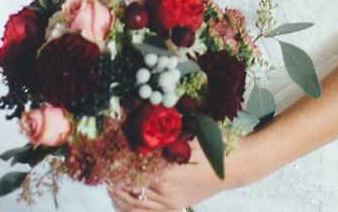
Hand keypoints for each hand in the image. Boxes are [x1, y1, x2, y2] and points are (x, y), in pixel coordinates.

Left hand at [107, 139, 230, 210]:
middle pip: (130, 189)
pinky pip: (147, 211)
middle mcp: (165, 192)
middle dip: (114, 181)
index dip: (116, 166)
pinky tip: (124, 200)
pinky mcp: (175, 206)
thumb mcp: (187, 137)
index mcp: (166, 174)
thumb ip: (162, 138)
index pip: (131, 172)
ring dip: (119, 196)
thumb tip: (138, 134)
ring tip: (108, 187)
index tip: (105, 157)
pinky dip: (132, 207)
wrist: (235, 166)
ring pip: (136, 204)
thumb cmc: (213, 148)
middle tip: (102, 171)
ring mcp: (170, 203)